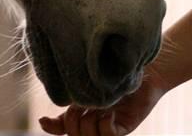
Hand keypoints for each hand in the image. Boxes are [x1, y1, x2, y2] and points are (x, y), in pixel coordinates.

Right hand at [38, 67, 168, 135]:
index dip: (52, 128)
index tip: (43, 120)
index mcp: (85, 106)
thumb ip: (77, 80)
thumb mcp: (93, 72)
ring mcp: (109, 123)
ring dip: (88, 124)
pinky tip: (110, 112)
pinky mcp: (124, 126)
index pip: (63, 125)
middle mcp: (95, 117)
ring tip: (98, 108)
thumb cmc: (119, 62)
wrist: (148, 63)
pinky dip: (105, 126)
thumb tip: (58, 84)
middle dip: (72, 122)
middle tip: (80, 106)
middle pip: (73, 133)